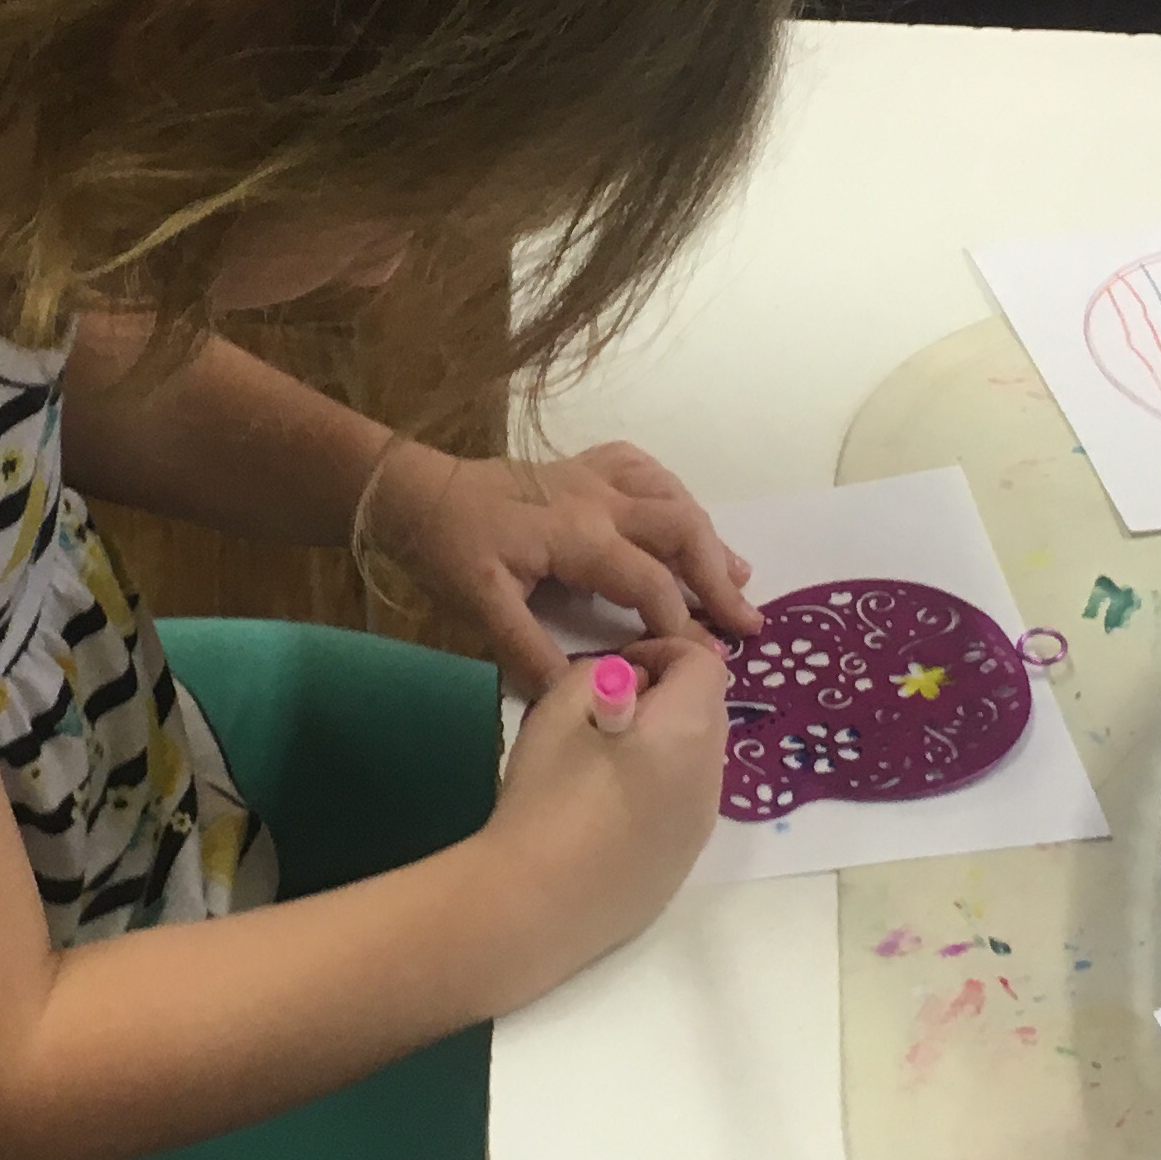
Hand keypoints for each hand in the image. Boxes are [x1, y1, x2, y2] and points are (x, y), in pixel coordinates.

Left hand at [366, 442, 760, 697]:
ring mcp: (593, 476)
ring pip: (671, 495)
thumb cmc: (448, 547)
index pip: (650, 584)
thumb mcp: (480, 604)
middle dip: (717, 575)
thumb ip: (528, 650)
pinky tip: (682, 513)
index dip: (681, 624)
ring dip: (706, 535)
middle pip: (682, 528)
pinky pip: (643, 467)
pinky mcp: (580, 466)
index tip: (707, 660)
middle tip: (746, 621)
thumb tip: (575, 693)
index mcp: (581, 536)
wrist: (414, 490)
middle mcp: (600, 499)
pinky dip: (671, 491)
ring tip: (736, 574)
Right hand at [477, 644, 732, 971]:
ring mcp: (700, 827)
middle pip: (707, 712)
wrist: (537, 904)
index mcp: (688, 728)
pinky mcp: (682, 865)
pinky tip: (604, 816)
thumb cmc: (547, 797)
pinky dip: (658, 793)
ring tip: (602, 765)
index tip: (617, 668)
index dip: (661, 653)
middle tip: (606, 713)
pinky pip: (682, 809)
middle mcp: (710, 776)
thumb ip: (596, 675)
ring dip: (663, 747)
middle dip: (666, 698)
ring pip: (696, 764)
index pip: (704, 663)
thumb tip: (625, 686)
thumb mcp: (557, 709)